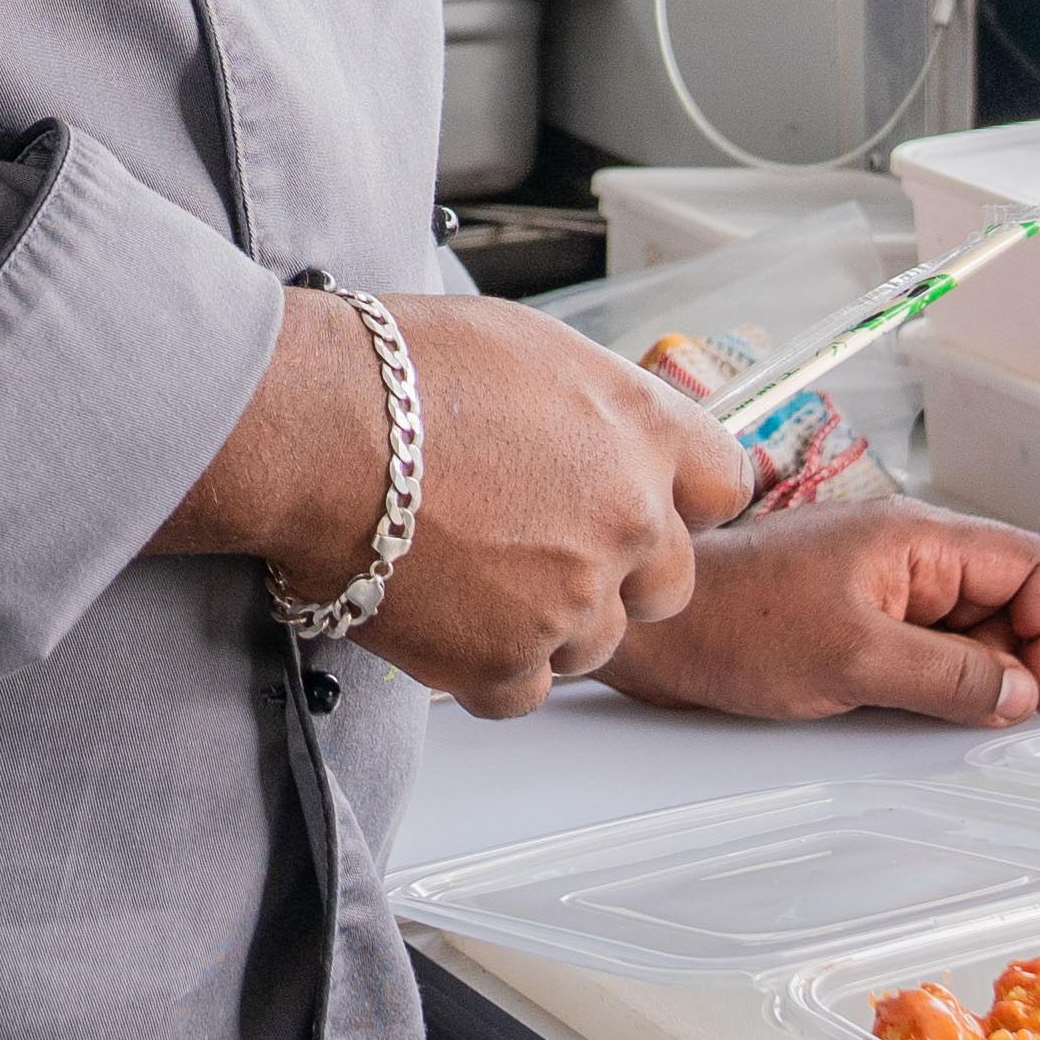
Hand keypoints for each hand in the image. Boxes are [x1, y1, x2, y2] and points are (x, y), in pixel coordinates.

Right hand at [156, 290, 751, 716]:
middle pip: (669, 583)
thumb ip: (595, 407)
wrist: (316, 431)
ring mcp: (573, 598)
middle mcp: (628, 519)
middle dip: (618, 574)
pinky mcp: (506, 661)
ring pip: (596, 643)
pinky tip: (446, 618)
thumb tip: (600, 435)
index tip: (642, 504)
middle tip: (542, 550)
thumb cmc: (400, 372)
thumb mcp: (530, 348)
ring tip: (474, 576)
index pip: (723, 485)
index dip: (680, 500)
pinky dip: (489, 668)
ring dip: (549, 623)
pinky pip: (525, 691)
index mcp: (642, 431)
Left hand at [597, 494, 1039, 729]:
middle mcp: (908, 551)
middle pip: (1005, 598)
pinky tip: (910, 708)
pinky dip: (934, 681)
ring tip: (944, 716)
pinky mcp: (857, 613)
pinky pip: (924, 644)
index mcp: (918, 537)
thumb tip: (1021, 694)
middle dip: (1014, 660)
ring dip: (973, 676)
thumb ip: (949, 677)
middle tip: (995, 717)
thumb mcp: (856, 660)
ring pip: (966, 627)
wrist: (656, 630)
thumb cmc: (736, 623)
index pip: (1029, 566)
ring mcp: (882, 581)